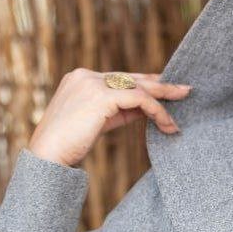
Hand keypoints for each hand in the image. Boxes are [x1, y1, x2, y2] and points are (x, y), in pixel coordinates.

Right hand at [27, 68, 190, 167]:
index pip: (121, 78)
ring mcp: (93, 83)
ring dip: (162, 102)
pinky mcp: (101, 96)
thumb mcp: (98, 122)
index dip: (146, 84)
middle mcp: (86, 76)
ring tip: (176, 119)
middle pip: (132, 78)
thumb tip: (146, 109)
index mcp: (81, 78)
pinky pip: (139, 99)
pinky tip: (166, 124)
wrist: (47, 155)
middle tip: (185, 90)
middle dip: (161, 86)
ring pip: (138, 87)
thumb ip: (119, 111)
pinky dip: (156, 111)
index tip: (166, 91)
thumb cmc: (68, 145)